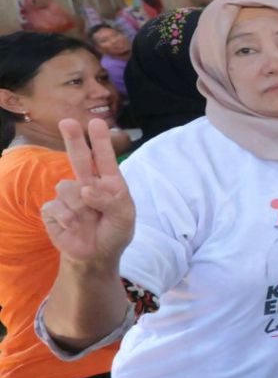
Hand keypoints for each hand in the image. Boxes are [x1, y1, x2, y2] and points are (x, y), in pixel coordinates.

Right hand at [41, 119, 135, 264]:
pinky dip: (66, 217)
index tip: (96, 122)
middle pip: (80, 158)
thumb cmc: (115, 232)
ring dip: (78, 204)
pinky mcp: (53, 210)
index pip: (105, 158)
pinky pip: (55, 206)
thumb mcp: (124, 217)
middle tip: (67, 122)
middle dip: (74, 139)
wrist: (96, 256)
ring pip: (66, 187)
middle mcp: (88, 185)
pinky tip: (73, 226)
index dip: (100, 140)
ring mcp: (70, 197)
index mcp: (109, 183)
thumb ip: (110, 201)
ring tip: (87, 219)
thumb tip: (86, 188)